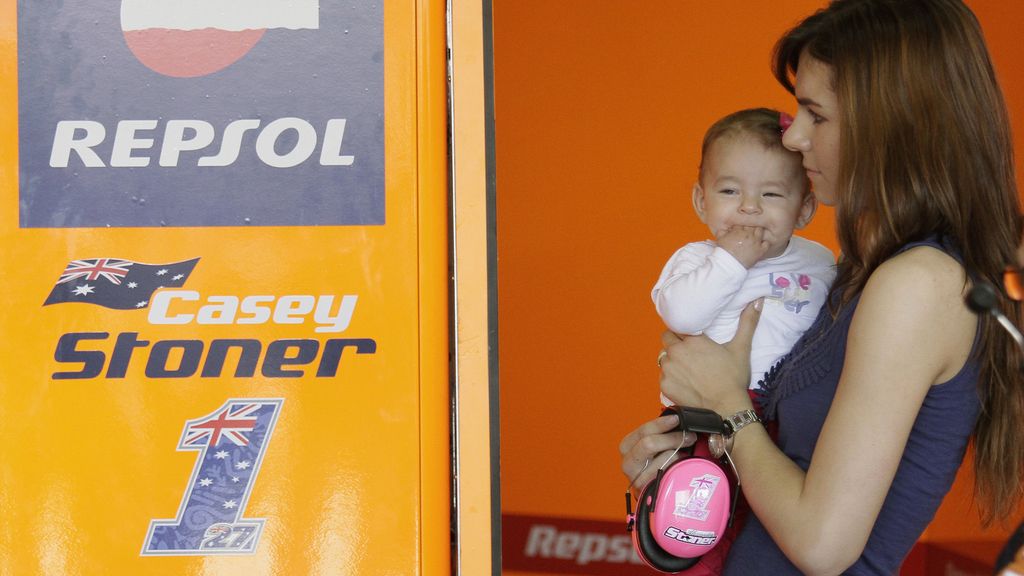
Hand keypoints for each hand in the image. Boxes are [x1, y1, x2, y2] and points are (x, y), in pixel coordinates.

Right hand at [619, 413, 695, 491]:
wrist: (654, 492)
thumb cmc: (656, 465)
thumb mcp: (654, 445)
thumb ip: (660, 433)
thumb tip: (676, 418)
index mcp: (627, 447)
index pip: (643, 431)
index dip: (661, 424)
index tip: (677, 419)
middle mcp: (628, 463)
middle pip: (649, 444)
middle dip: (672, 438)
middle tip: (689, 436)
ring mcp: (637, 479)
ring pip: (661, 460)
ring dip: (677, 455)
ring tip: (686, 453)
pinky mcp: (648, 492)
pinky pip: (668, 476)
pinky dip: (677, 469)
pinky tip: (681, 467)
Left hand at [658, 299, 762, 413]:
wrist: (726, 407)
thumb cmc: (733, 377)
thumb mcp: (741, 348)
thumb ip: (748, 322)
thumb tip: (758, 300)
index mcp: (692, 340)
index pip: (677, 327)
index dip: (683, 332)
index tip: (691, 338)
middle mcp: (676, 351)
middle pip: (667, 339)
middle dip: (675, 343)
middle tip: (689, 353)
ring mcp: (668, 369)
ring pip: (663, 358)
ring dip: (672, 360)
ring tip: (687, 369)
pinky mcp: (664, 385)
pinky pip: (663, 376)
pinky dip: (671, 378)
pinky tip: (684, 383)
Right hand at [718, 226, 769, 267]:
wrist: (729, 264)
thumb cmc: (723, 252)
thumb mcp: (719, 239)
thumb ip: (721, 232)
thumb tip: (724, 228)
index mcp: (738, 231)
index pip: (742, 221)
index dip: (741, 222)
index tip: (741, 225)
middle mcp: (748, 234)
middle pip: (752, 224)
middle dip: (751, 224)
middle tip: (749, 228)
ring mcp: (755, 242)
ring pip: (760, 230)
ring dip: (758, 230)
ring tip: (756, 233)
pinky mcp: (760, 250)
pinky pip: (767, 243)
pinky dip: (765, 242)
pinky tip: (762, 243)